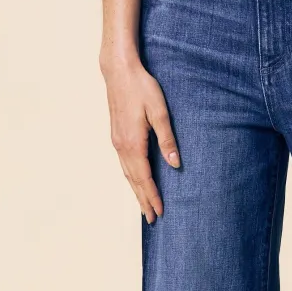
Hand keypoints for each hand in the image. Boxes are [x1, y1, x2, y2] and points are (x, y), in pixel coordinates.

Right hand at [101, 53, 179, 223]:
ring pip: (127, 174)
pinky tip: (135, 181)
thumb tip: (175, 163)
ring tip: (144, 206)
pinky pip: (124, 164)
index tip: (160, 212)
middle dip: (143, 200)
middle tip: (152, 219)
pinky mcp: (116, 135)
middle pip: (133, 180)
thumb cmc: (142, 88)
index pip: (144, 177)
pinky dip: (130, 178)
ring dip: (136, 191)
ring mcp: (117, 141)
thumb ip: (167, 139)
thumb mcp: (159, 111)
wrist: (118, 71)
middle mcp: (122, 146)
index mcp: (133, 143)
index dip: (152, 196)